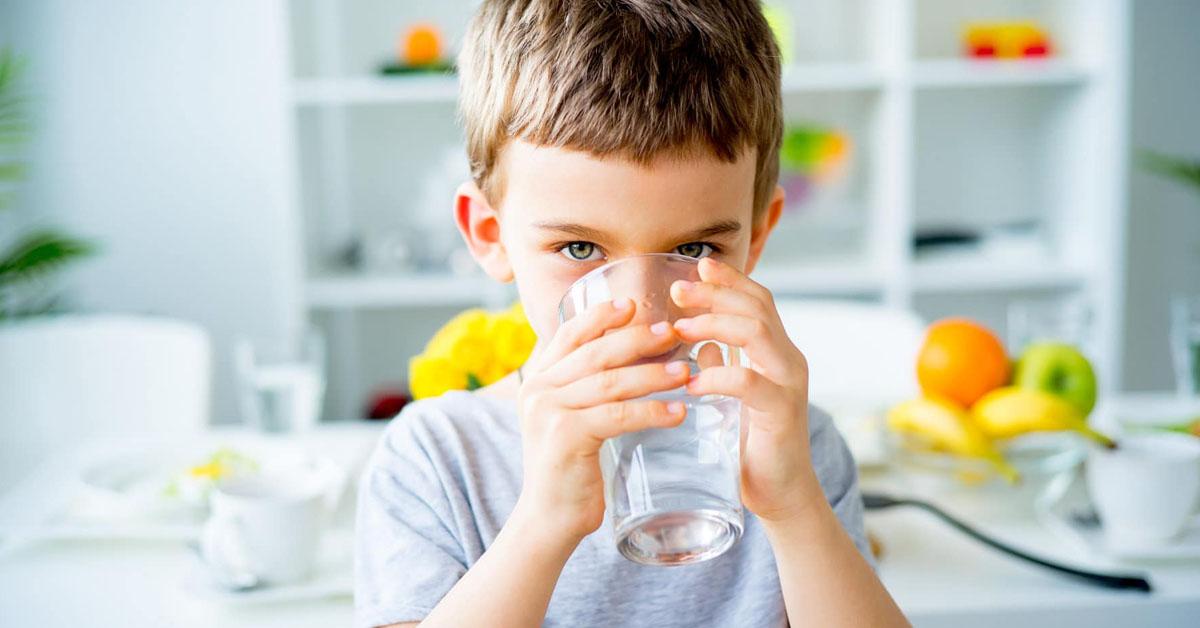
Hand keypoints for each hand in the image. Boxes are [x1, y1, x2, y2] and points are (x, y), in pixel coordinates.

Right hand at [514, 298, 691, 541]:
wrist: (549, 519)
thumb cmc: (572, 468)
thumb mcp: (574, 418)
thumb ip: (590, 389)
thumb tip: (639, 357)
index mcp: (539, 379)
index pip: (569, 333)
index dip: (601, 316)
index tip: (633, 305)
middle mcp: (539, 389)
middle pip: (594, 352)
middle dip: (637, 339)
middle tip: (673, 333)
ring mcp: (549, 411)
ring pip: (609, 381)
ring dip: (652, 374)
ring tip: (685, 372)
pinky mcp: (565, 437)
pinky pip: (617, 415)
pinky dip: (651, 411)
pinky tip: (678, 413)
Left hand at [670, 257, 822, 522]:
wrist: (781, 494)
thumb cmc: (753, 446)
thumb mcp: (733, 397)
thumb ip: (723, 366)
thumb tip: (701, 343)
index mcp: (777, 352)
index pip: (758, 301)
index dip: (730, 281)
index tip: (697, 267)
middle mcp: (788, 360)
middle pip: (757, 307)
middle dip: (716, 293)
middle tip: (678, 290)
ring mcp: (789, 384)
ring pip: (757, 333)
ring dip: (714, 324)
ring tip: (679, 329)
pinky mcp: (782, 412)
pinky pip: (749, 382)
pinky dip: (718, 376)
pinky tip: (692, 382)